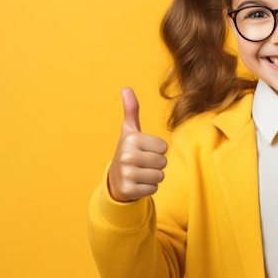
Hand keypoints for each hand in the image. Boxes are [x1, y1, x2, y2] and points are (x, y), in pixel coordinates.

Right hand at [107, 87, 167, 201]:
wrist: (114, 179)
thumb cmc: (128, 151)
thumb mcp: (129, 131)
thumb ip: (131, 110)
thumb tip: (126, 88)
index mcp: (131, 139)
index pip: (163, 147)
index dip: (157, 150)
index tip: (144, 151)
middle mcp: (128, 156)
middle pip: (163, 162)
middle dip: (156, 164)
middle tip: (142, 163)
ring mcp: (127, 174)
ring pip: (160, 176)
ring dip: (153, 176)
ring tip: (140, 173)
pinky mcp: (129, 190)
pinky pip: (153, 189)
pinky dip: (148, 188)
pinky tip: (137, 184)